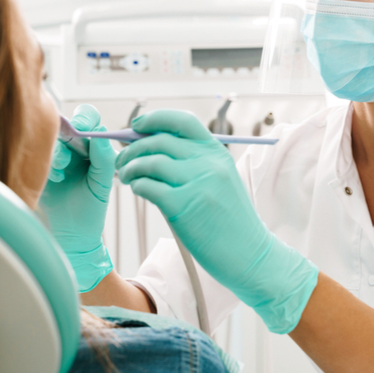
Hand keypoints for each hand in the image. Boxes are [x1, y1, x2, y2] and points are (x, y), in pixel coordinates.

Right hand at [40, 104, 116, 291]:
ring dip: (59, 150)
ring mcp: (54, 155)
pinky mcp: (39, 167)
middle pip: (67, 121)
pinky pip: (38, 155)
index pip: (89, 118)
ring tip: (63, 168)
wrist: (72, 234)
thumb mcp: (102, 184)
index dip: (86, 117)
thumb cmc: (91, 208)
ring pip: (52, 139)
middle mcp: (73, 147)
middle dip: (70, 128)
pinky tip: (56, 178)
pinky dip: (48, 163)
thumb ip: (104, 159)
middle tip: (73, 137)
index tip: (84, 128)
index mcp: (92, 146)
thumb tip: (100, 133)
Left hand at [115, 110, 318, 332]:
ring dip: (131, 167)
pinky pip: (148, 186)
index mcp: (217, 153)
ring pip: (149, 162)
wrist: (250, 254)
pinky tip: (139, 190)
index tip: (137, 124)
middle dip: (133, 147)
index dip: (155, 118)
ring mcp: (196, 183)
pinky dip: (138, 186)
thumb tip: (151, 148)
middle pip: (159, 140)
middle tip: (123, 159)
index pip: (182, 120)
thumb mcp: (221, 181)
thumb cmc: (231, 221)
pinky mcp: (183, 206)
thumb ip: (194, 163)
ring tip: (128, 177)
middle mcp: (208, 163)